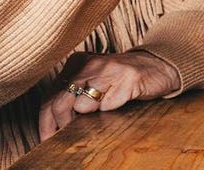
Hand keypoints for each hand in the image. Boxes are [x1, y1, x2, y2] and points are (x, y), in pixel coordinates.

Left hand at [38, 51, 180, 139]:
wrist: (157, 66)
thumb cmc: (121, 80)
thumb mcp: (93, 82)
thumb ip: (73, 97)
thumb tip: (53, 126)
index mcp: (76, 63)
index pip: (49, 97)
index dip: (46, 123)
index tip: (47, 140)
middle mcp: (88, 64)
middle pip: (60, 103)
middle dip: (62, 126)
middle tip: (68, 136)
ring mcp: (108, 70)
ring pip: (82, 105)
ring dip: (89, 116)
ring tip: (101, 111)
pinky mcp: (127, 79)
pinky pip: (108, 105)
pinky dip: (110, 110)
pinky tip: (118, 102)